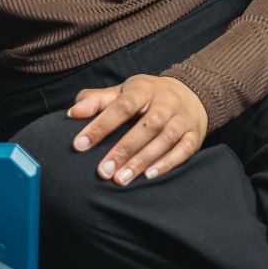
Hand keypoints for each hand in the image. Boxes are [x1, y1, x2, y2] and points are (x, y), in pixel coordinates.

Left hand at [67, 74, 209, 185]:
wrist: (191, 93)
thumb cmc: (146, 96)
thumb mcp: (122, 91)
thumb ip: (97, 101)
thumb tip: (72, 113)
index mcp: (144, 88)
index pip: (121, 106)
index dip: (100, 125)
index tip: (79, 145)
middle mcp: (166, 101)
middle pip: (145, 126)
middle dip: (123, 150)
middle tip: (103, 171)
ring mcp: (182, 118)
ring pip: (165, 139)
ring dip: (142, 160)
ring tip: (121, 179)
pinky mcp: (195, 134)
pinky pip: (184, 149)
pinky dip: (168, 163)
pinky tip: (149, 176)